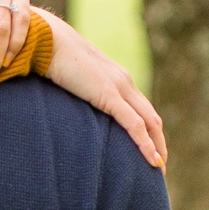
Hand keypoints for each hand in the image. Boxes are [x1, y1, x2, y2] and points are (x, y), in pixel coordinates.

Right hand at [40, 16, 166, 169]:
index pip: (141, 108)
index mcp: (116, 79)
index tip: (149, 150)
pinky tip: (151, 160)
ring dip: (157, 147)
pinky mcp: (109, 94)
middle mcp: (124, 82)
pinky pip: (134, 124)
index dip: (148, 131)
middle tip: (159, 166)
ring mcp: (119, 87)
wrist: (49, 41)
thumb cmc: (52, 58)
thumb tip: (73, 107)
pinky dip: (145, 143)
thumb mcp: (71, 80)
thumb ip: (80, 92)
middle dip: (158, 143)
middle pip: (151, 117)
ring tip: (158, 168)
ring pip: (149, 122)